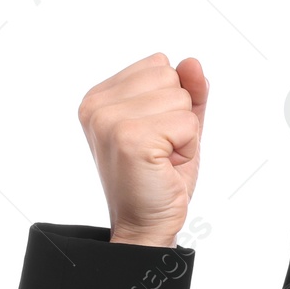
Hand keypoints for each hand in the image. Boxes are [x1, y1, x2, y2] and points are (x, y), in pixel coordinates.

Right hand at [77, 52, 208, 246]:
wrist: (146, 225)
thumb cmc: (159, 178)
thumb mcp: (178, 126)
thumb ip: (187, 92)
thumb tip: (192, 62)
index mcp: (100, 97)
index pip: (159, 64)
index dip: (171, 101)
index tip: (155, 135)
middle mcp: (97, 105)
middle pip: (170, 76)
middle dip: (179, 115)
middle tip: (161, 150)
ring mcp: (110, 120)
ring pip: (181, 98)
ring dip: (184, 133)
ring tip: (162, 158)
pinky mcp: (130, 138)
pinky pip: (187, 123)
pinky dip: (188, 148)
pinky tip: (165, 166)